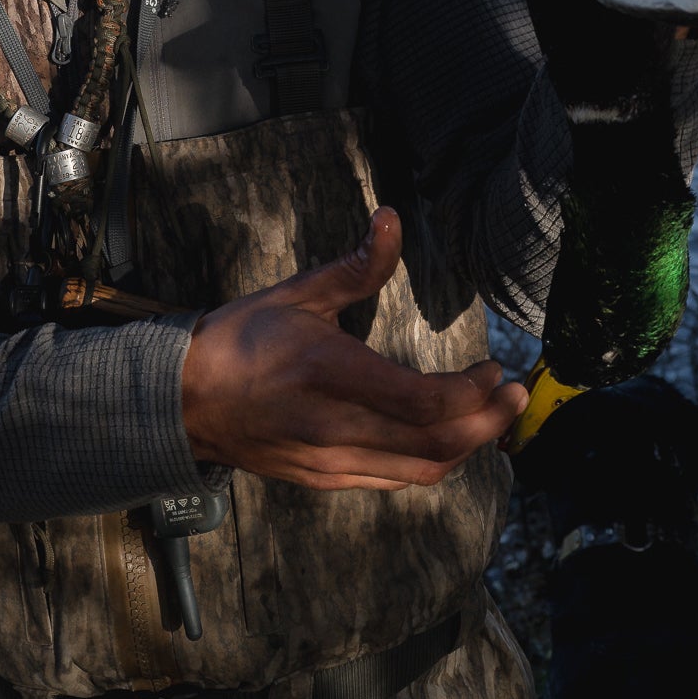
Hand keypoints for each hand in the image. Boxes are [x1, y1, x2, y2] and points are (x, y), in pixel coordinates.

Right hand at [181, 207, 526, 490]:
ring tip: (492, 416)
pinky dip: (431, 460)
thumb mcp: (297, 293)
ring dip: (468, 446)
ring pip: (421, 470)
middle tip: (514, 395)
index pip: (421, 402)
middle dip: (487, 422)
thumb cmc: (240, 339)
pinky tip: (446, 435)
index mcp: (328, 373)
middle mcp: (335, 427)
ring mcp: (331, 461)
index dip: (471, 393)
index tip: (494, 369)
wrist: (183, 401)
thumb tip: (393, 218)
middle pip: (435, 443)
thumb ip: (355, 265)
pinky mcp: (326, 480)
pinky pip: (395, 479)